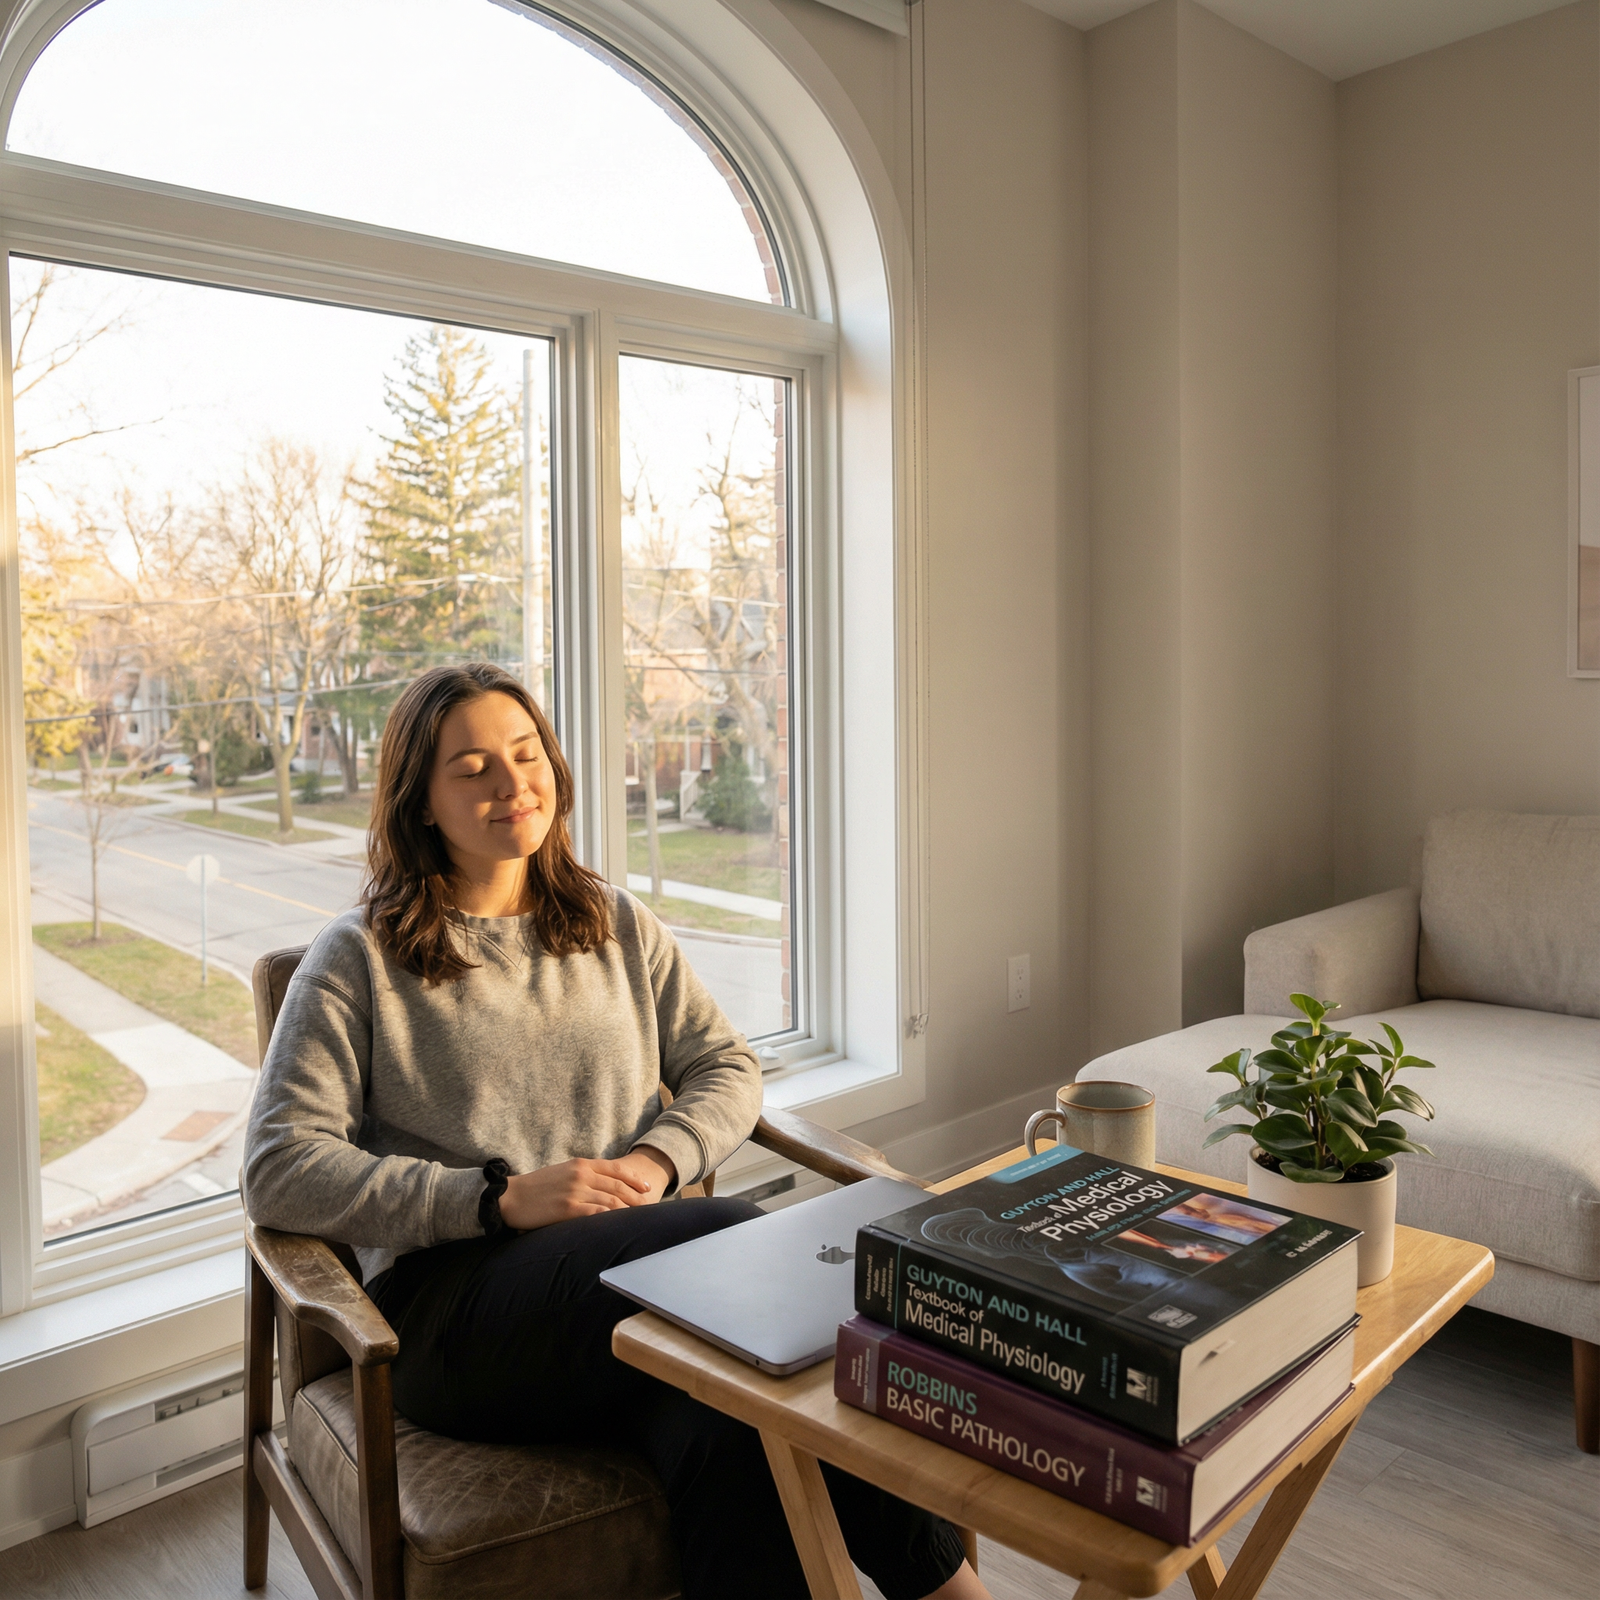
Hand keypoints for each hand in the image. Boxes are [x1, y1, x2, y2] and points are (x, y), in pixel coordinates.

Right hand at [496, 1145, 678, 1229]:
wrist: (511, 1196)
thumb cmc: (536, 1187)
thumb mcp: (563, 1172)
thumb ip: (583, 1175)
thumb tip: (604, 1186)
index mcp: (581, 1164)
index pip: (616, 1169)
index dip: (634, 1178)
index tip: (647, 1187)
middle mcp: (582, 1175)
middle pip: (618, 1186)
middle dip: (637, 1197)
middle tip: (649, 1207)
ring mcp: (576, 1191)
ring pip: (612, 1201)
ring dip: (628, 1211)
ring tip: (638, 1220)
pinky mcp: (568, 1209)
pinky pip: (597, 1214)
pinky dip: (611, 1220)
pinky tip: (619, 1226)